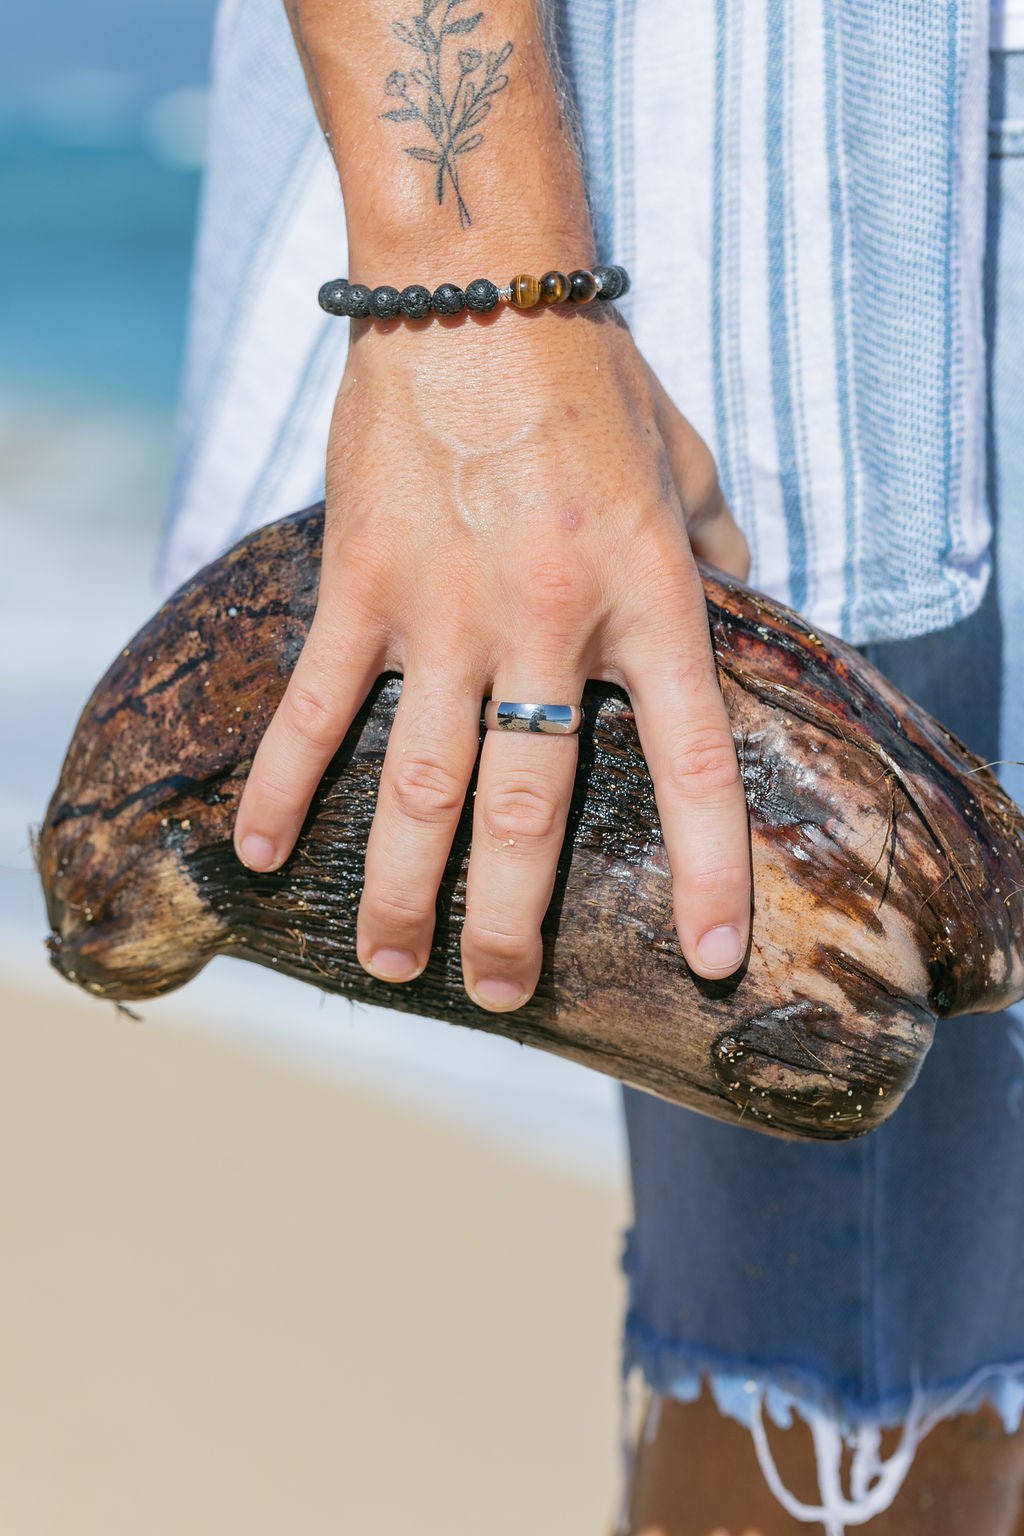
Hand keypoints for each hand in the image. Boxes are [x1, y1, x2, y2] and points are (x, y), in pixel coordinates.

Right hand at [233, 306, 751, 1008]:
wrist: (477, 291)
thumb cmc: (595, 381)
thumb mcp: (693, 472)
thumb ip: (726, 563)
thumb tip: (752, 621)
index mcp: (647, 602)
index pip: (691, 764)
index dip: (706, 869)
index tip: (705, 958)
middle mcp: (546, 624)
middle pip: (527, 810)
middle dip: (511, 921)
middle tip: (501, 997)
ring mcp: (443, 612)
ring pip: (416, 784)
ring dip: (400, 888)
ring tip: (389, 967)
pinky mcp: (362, 585)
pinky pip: (315, 704)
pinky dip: (282, 782)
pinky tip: (256, 853)